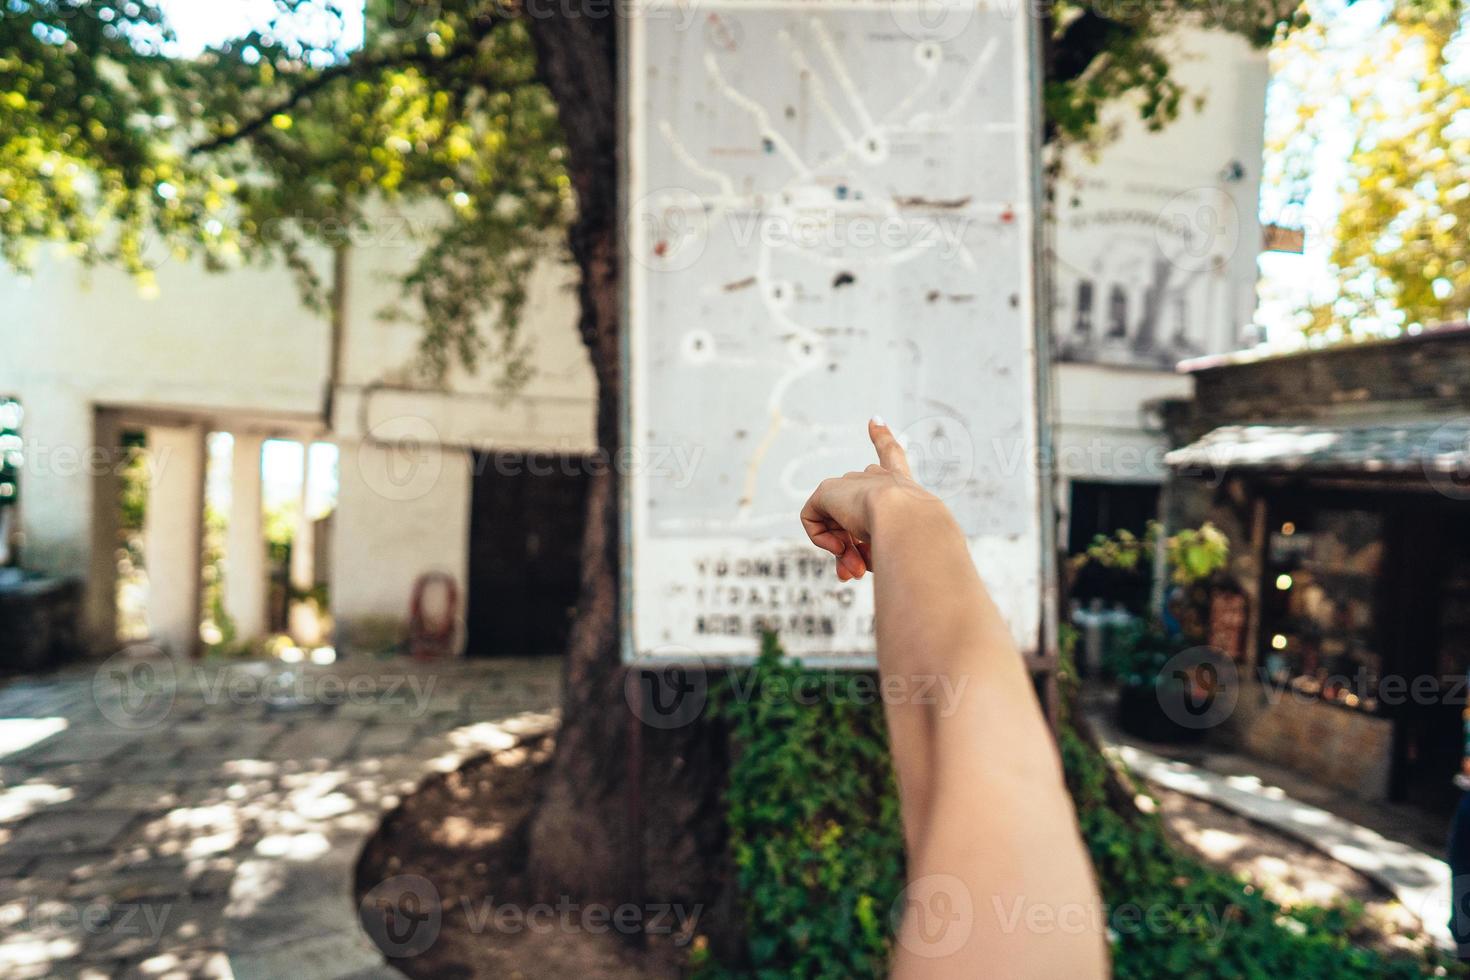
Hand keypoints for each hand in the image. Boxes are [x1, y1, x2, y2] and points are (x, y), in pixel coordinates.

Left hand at [799, 417, 933, 580]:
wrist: (910, 523)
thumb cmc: (917, 542)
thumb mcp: (902, 553)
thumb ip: (878, 557)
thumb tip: (850, 571)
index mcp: (903, 484)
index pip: (891, 456)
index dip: (883, 437)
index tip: (875, 420)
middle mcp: (878, 477)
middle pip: (855, 514)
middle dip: (852, 549)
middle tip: (857, 573)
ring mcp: (852, 482)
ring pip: (835, 525)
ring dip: (842, 553)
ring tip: (854, 570)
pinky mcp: (827, 491)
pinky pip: (812, 521)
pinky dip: (823, 541)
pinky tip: (841, 546)